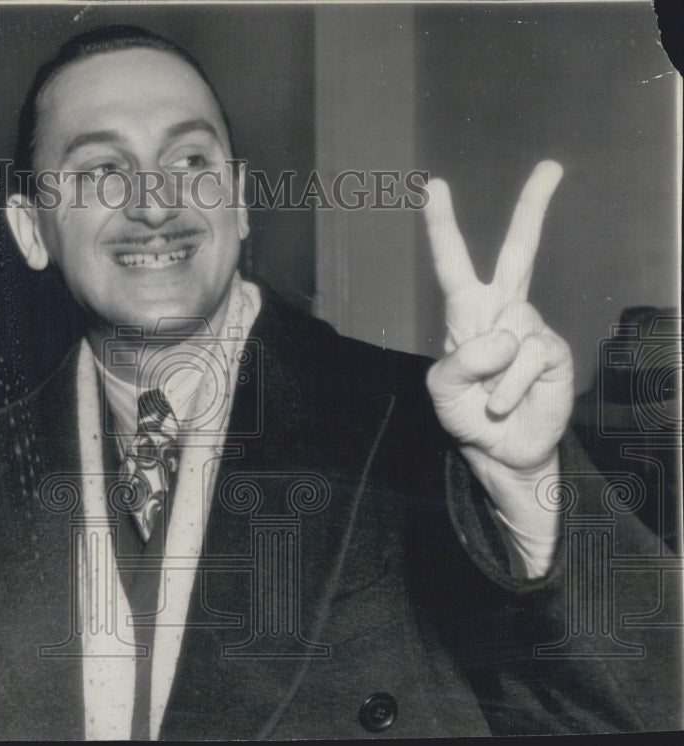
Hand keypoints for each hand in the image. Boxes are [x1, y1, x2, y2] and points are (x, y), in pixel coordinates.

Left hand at [422, 160, 573, 471]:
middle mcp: (504, 312)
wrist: (499, 452)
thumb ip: (462, 359)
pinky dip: (508, 387)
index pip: (454, 262)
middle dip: (533, 208)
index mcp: (468, 313)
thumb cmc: (465, 414)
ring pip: (510, 333)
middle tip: (551, 166)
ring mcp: (532, 330)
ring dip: (492, 377)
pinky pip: (526, 358)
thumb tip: (506, 336)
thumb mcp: (442, 387)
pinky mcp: (553, 353)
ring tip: (489, 401)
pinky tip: (505, 404)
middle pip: (519, 253)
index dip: (443, 226)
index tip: (434, 186)